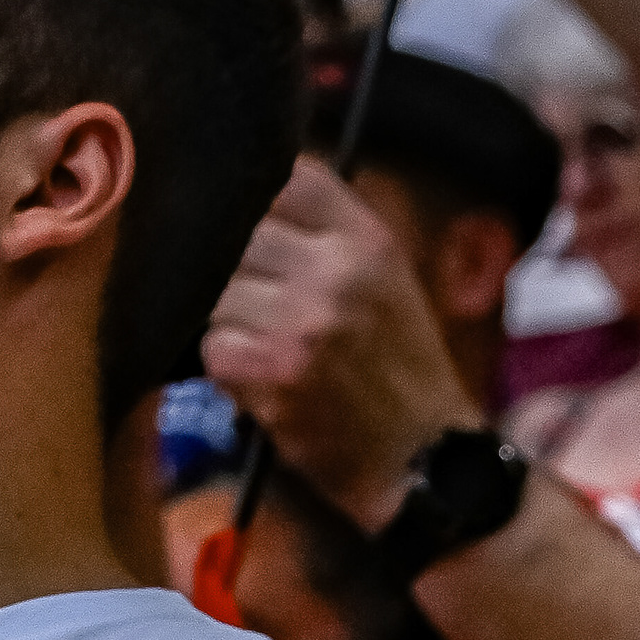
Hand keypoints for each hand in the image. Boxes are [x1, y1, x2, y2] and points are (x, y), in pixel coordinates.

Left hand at [202, 159, 475, 530]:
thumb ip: (327, 233)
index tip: (245, 224)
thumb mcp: (386, 281)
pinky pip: (213, 347)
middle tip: (248, 303)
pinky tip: (259, 384)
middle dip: (230, 267)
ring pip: (215, 290)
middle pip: (238, 232)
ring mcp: (305, 318)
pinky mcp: (274, 370)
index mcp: (368, 239)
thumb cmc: (400, 370)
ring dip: (223, 320)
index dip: (254, 198)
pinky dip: (225, 368)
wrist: (425, 462)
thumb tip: (247, 192)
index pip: (287, 176)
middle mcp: (338, 269)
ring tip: (259, 347)